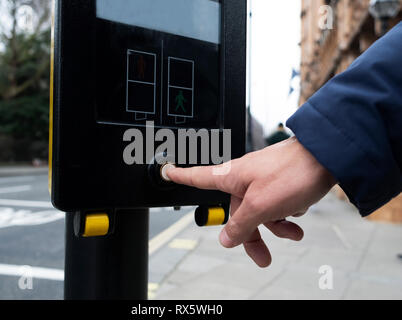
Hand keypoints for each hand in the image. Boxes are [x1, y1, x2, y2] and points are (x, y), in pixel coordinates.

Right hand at [167, 137, 336, 266]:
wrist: (328, 156)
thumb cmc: (293, 172)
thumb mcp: (261, 206)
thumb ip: (241, 224)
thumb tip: (225, 238)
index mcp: (231, 176)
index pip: (198, 177)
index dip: (181, 176)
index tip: (167, 172)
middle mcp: (245, 177)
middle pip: (237, 211)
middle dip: (251, 235)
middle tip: (262, 257)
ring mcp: (264, 178)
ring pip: (261, 210)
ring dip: (276, 227)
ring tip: (293, 234)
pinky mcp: (281, 180)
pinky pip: (277, 203)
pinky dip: (286, 213)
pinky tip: (299, 212)